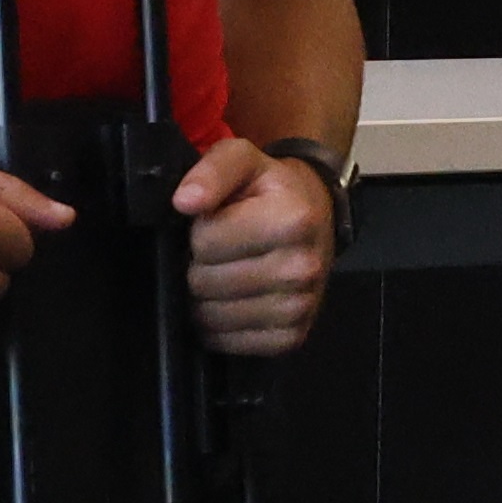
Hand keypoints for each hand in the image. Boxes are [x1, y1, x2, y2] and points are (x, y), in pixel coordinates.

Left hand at [172, 137, 340, 359]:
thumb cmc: (270, 189)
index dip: (198, 232)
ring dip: (206, 298)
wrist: (316, 216)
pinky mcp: (293, 337)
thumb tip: (184, 201)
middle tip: (219, 251)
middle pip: (204, 283)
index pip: (204, 242)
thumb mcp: (242, 159)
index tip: (216, 223)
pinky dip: (221, 327)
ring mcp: (300, 307)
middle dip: (199, 265)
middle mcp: (302, 267)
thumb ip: (211, 170)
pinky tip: (232, 300)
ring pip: (212, 318)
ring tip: (224, 273)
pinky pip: (231, 343)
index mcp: (292, 219)